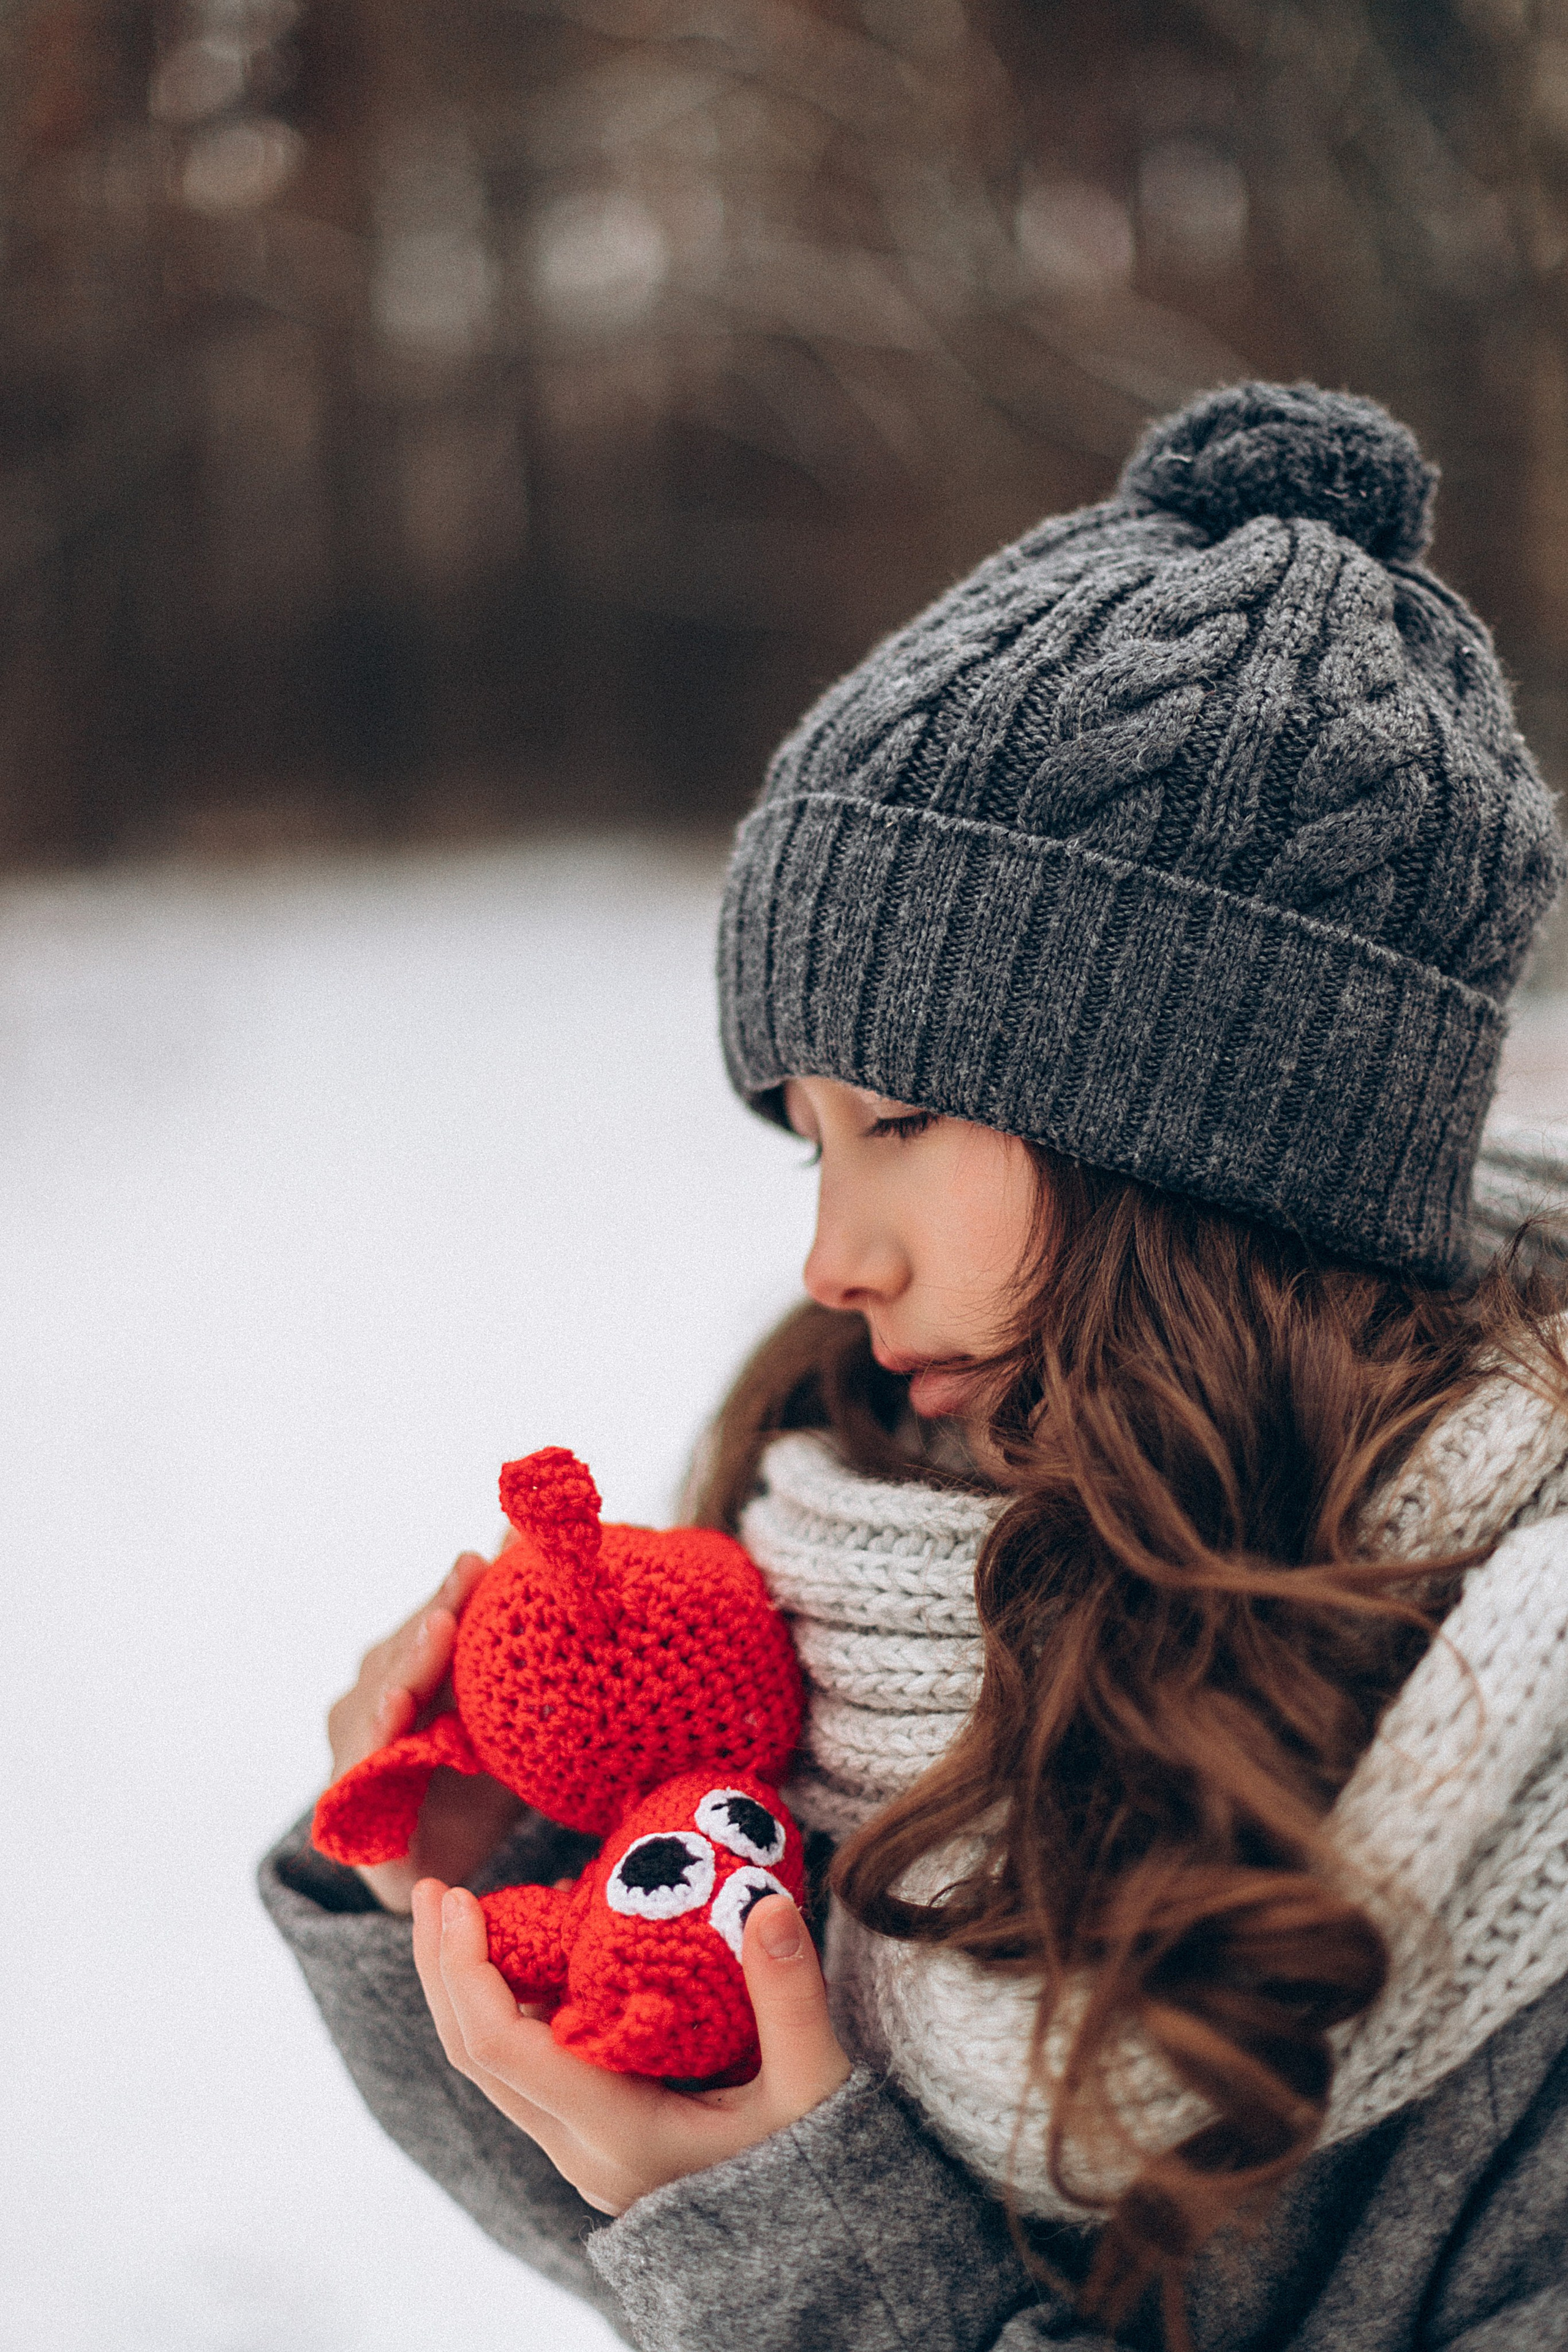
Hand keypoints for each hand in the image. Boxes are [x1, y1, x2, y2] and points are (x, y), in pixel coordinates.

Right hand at [325, 1555, 523, 1912]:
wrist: (445, 1874)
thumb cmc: (478, 1785)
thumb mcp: (506, 1715)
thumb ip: (506, 1639)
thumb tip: (525, 1543)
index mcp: (412, 1674)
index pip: (433, 1626)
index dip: (457, 1591)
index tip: (485, 1557)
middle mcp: (375, 1699)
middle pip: (407, 1648)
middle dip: (439, 1611)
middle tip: (469, 1574)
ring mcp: (355, 1742)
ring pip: (384, 1690)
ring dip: (412, 1660)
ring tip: (439, 1627)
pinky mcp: (347, 1796)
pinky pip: (365, 1757)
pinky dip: (382, 1731)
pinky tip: (396, 1706)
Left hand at [411, 1880, 852, 2214]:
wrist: (808, 2257)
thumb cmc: (812, 2171)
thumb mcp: (813, 2087)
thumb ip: (791, 1998)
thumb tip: (768, 1903)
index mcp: (615, 2132)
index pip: (502, 2049)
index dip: (467, 1972)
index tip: (460, 1901)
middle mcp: (580, 2148)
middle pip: (475, 2055)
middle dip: (443, 1968)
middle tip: (432, 1890)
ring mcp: (581, 2150)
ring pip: (491, 2066)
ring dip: (465, 1989)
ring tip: (461, 1913)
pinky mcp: (593, 2140)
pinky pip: (525, 2071)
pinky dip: (506, 2009)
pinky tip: (527, 1960)